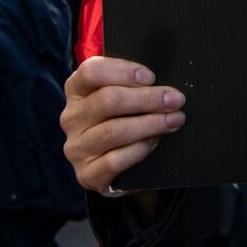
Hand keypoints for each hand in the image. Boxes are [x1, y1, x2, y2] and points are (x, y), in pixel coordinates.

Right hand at [62, 56, 185, 195]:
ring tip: (174, 120)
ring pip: (113, 131)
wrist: (117, 165)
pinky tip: (156, 141)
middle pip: (107, 100)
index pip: (91, 72)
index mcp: (76, 91)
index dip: (123, 71)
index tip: (151, 77)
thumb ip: (134, 84)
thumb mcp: (122, 94)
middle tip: (175, 100)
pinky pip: (115, 160)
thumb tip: (163, 83)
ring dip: (150, 123)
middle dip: (147, 99)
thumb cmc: (122, 119)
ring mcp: (77, 148)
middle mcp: (71, 118)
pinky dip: (140, 148)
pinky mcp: (87, 174)